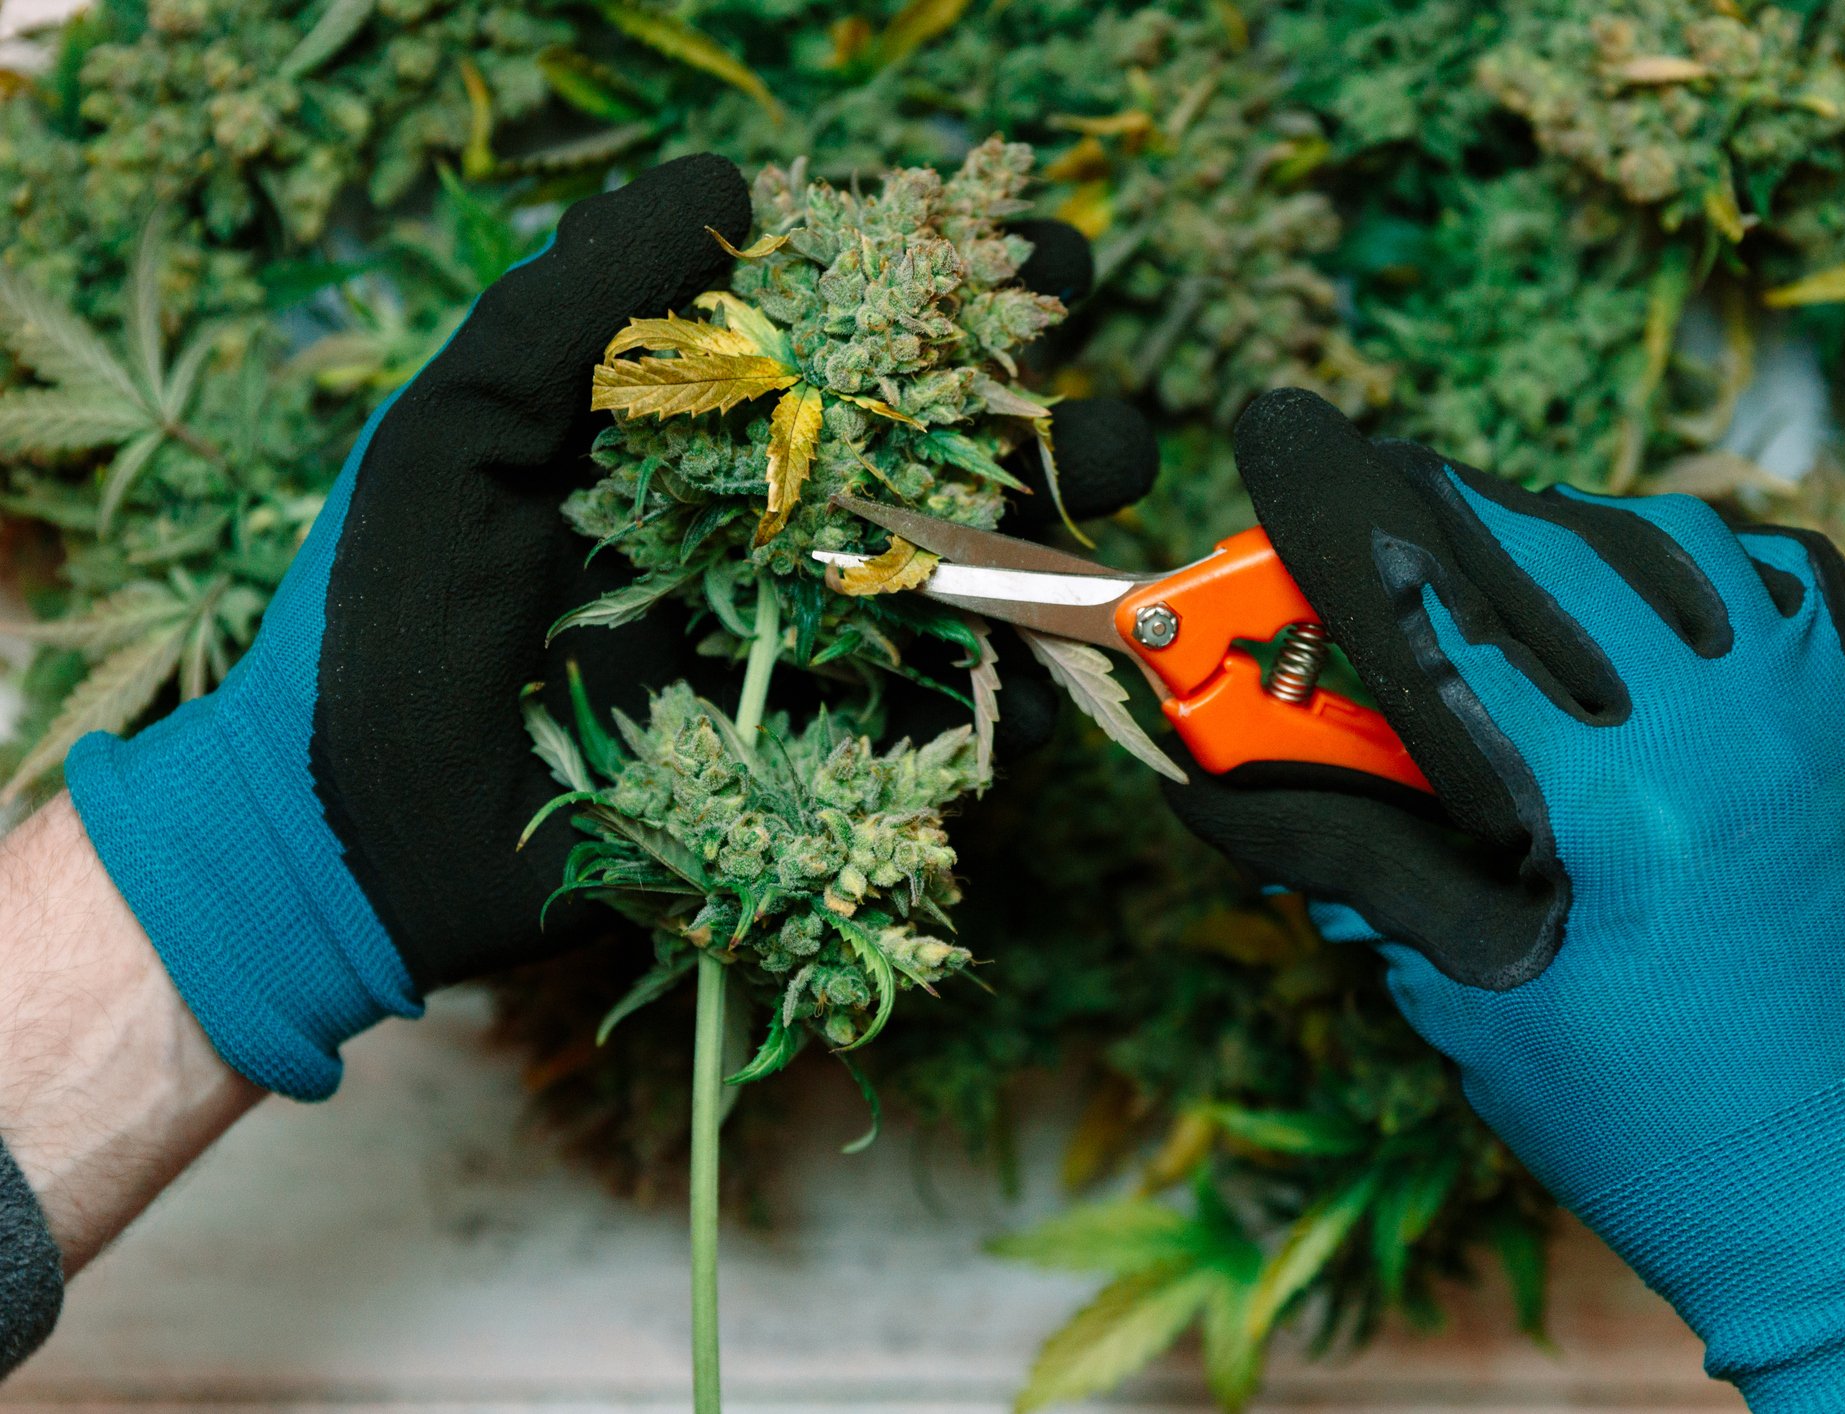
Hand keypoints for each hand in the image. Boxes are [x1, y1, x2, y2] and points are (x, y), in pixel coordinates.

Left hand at [62, 156, 1145, 1100]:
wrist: (367, 827)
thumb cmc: (391, 611)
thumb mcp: (464, 427)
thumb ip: (582, 301)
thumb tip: (731, 185)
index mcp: (708, 423)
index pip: (859, 328)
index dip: (956, 282)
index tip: (1033, 250)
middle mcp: (780, 513)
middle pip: (948, 440)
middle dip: (1043, 404)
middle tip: (1084, 387)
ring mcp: (813, 632)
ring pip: (978, 565)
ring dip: (1061, 529)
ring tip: (1099, 507)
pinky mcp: (824, 744)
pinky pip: (951, 711)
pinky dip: (1015, 687)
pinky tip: (1044, 664)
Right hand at [1169, 389, 1844, 1409]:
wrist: (1827, 1189)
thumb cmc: (1634, 1115)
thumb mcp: (1464, 989)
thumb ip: (1339, 854)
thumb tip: (1208, 776)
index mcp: (1618, 797)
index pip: (1444, 603)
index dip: (1336, 521)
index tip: (1268, 450)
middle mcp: (1728, 721)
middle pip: (1533, 544)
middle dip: (1419, 519)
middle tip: (1348, 534)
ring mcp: (1808, 710)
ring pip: (1650, 534)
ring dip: (1541, 530)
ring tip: (1473, 575)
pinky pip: (1775, 572)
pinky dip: (1684, 555)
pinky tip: (1630, 587)